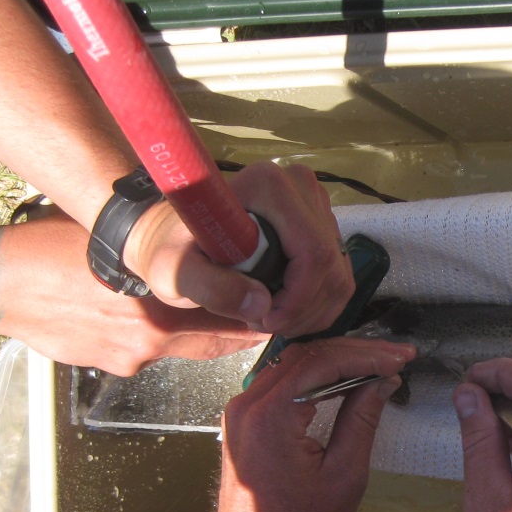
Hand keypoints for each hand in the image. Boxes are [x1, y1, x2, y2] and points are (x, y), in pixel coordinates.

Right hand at [0, 213, 266, 374]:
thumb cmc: (51, 249)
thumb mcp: (115, 236)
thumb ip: (162, 249)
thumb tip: (203, 237)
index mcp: (156, 305)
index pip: (228, 320)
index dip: (254, 315)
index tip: (274, 310)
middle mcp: (148, 339)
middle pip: (214, 343)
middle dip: (237, 331)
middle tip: (258, 317)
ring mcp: (128, 358)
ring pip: (183, 349)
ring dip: (197, 334)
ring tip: (201, 311)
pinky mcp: (110, 366)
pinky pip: (147, 354)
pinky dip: (155, 340)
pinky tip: (139, 318)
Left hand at [123, 161, 354, 336]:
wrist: (174, 237)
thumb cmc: (172, 251)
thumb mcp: (177, 273)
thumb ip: (213, 288)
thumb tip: (261, 305)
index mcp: (270, 186)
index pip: (312, 252)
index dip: (298, 298)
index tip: (266, 321)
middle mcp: (301, 187)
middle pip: (330, 266)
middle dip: (303, 309)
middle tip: (265, 325)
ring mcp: (316, 205)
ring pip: (339, 275)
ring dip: (312, 312)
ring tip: (272, 321)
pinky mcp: (323, 226)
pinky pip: (339, 276)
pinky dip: (318, 306)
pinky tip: (286, 313)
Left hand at [167, 336, 415, 511]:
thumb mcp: (344, 475)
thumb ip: (362, 420)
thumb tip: (382, 383)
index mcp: (270, 416)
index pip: (323, 361)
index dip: (368, 354)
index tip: (400, 357)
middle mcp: (247, 405)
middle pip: (306, 354)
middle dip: (355, 351)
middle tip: (396, 356)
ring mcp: (240, 410)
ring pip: (292, 362)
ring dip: (335, 359)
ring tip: (377, 363)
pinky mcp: (242, 420)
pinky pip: (280, 381)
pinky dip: (314, 374)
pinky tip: (344, 378)